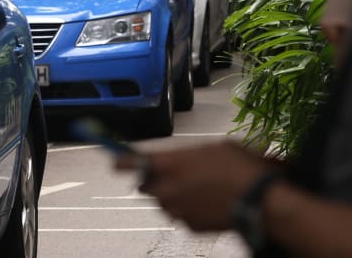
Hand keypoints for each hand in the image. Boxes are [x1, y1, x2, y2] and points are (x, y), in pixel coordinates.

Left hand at [115, 140, 278, 231]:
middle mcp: (166, 187)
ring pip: (163, 202)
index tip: (115, 162)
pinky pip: (181, 217)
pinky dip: (189, 211)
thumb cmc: (238, 167)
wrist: (261, 199)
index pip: (129, 162)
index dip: (120, 162)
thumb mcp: (210, 149)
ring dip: (173, 196)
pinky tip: (207, 203)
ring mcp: (177, 209)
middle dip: (154, 181)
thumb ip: (183, 156)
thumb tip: (175, 159)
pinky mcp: (189, 226)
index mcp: (168, 163)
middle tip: (173, 176)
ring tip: (198, 189)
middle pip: (145, 186)